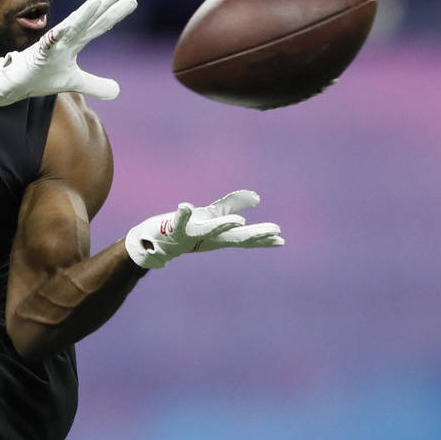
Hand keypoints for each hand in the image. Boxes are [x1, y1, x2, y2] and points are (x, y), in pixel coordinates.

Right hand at [0, 0, 137, 105]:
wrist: (15, 85)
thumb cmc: (42, 77)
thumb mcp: (75, 83)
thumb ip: (95, 84)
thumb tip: (117, 90)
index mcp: (74, 42)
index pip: (98, 26)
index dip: (113, 14)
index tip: (131, 1)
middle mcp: (65, 39)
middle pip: (88, 20)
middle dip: (104, 5)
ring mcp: (51, 45)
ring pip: (70, 27)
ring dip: (83, 14)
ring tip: (97, 0)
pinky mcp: (38, 54)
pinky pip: (48, 43)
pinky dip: (57, 36)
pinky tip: (65, 28)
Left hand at [124, 190, 283, 268]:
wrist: (158, 241)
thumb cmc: (190, 228)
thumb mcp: (215, 215)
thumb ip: (235, 204)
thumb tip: (257, 198)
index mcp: (221, 235)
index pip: (246, 238)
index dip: (264, 238)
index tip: (281, 239)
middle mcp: (210, 237)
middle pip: (236, 237)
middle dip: (255, 234)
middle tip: (275, 232)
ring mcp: (193, 233)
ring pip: (210, 230)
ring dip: (223, 225)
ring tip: (239, 220)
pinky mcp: (175, 227)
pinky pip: (179, 220)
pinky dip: (183, 213)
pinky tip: (185, 205)